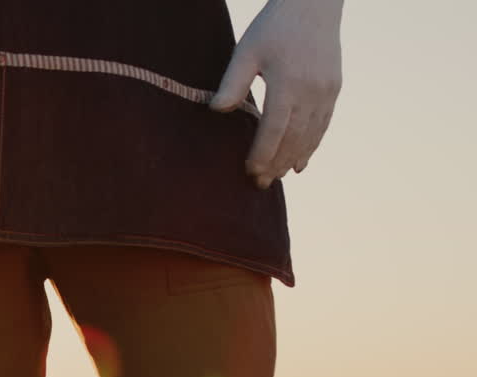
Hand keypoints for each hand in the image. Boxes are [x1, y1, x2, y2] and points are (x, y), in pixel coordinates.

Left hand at [210, 0, 342, 188]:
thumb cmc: (273, 26)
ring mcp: (326, 92)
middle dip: (276, 163)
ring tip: (276, 178)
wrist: (314, 5)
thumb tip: (216, 110)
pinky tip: (300, 163)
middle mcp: (311, 91)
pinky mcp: (334, 89)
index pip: (274, 129)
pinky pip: (323, 126)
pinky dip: (311, 147)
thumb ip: (232, 82)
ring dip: (293, 159)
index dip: (262, 153)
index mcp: (287, 83)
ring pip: (310, 136)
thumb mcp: (247, 50)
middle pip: (293, 138)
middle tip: (260, 184)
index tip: (249, 171)